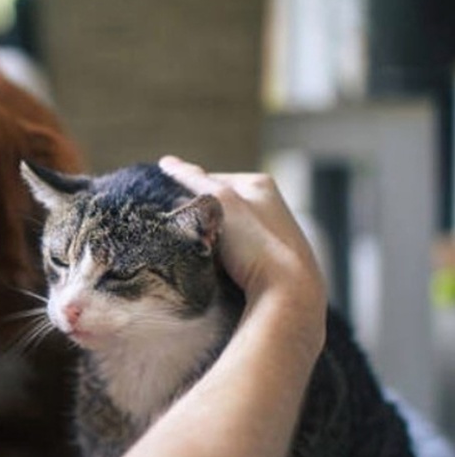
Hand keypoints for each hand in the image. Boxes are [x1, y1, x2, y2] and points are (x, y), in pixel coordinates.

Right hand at [159, 156, 325, 312]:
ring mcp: (270, 235)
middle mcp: (269, 205)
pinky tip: (217, 270)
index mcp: (259, 184)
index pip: (208, 180)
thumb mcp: (219, 202)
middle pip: (217, 206)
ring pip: (224, 232)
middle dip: (199, 219)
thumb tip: (167, 163)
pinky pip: (234, 254)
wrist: (288, 294)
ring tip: (200, 254)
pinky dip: (221, 260)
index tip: (171, 211)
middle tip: (185, 234)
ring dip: (209, 241)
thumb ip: (192, 180)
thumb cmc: (256, 243)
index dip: (185, 194)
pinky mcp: (270, 262)